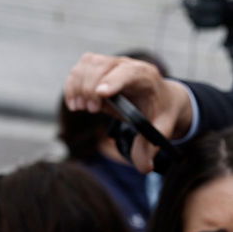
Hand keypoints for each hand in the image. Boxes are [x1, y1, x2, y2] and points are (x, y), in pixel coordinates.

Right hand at [63, 53, 194, 171]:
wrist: (159, 97)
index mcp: (147, 77)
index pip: (129, 73)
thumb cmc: (160, 112)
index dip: (114, 81)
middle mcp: (128, 65)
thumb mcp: (161, 129)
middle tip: (90, 110)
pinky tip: (75, 104)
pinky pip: (78, 70)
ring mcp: (111, 63)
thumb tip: (144, 168)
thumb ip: (151, 146)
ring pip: (87, 65)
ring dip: (78, 86)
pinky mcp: (97, 66)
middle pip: (103, 66)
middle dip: (91, 88)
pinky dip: (71, 86)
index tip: (101, 95)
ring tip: (81, 108)